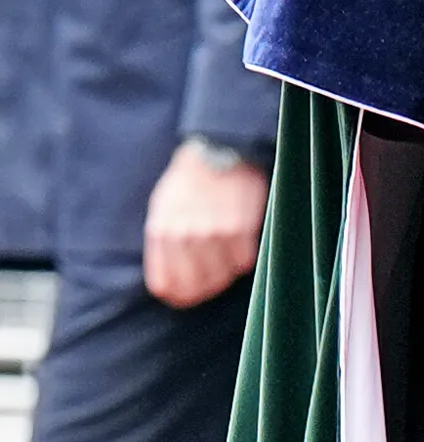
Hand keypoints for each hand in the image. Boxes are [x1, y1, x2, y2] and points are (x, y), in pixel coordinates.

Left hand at [143, 142, 268, 308]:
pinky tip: (243, 239)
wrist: (221, 147)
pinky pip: (244, 262)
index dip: (180, 295)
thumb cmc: (191, 179)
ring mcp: (211, 233)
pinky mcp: (239, 228)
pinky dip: (246, 256)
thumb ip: (163, 243)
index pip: (165, 285)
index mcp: (161, 231)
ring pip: (222, 277)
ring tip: (231, 252)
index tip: (192, 293)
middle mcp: (184, 236)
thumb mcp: (163, 207)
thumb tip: (168, 285)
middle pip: (196, 286)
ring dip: (228, 270)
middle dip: (208, 285)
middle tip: (218, 274)